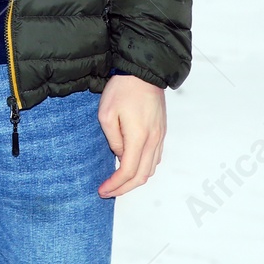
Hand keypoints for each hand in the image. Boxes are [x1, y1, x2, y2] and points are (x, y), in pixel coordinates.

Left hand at [97, 73, 165, 197]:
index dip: (115, 185)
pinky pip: (155, 158)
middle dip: (124, 188)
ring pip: (150, 169)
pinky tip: (131, 166)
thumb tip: (119, 155)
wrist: (144, 72)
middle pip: (142, 176)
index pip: (128, 171)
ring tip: (118, 182)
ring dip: (135, 180)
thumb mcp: (106, 114)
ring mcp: (159, 136)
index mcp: (139, 137)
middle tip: (108, 191)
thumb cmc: (123, 89)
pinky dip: (143, 168)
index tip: (102, 190)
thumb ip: (113, 140)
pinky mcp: (161, 131)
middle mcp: (153, 141)